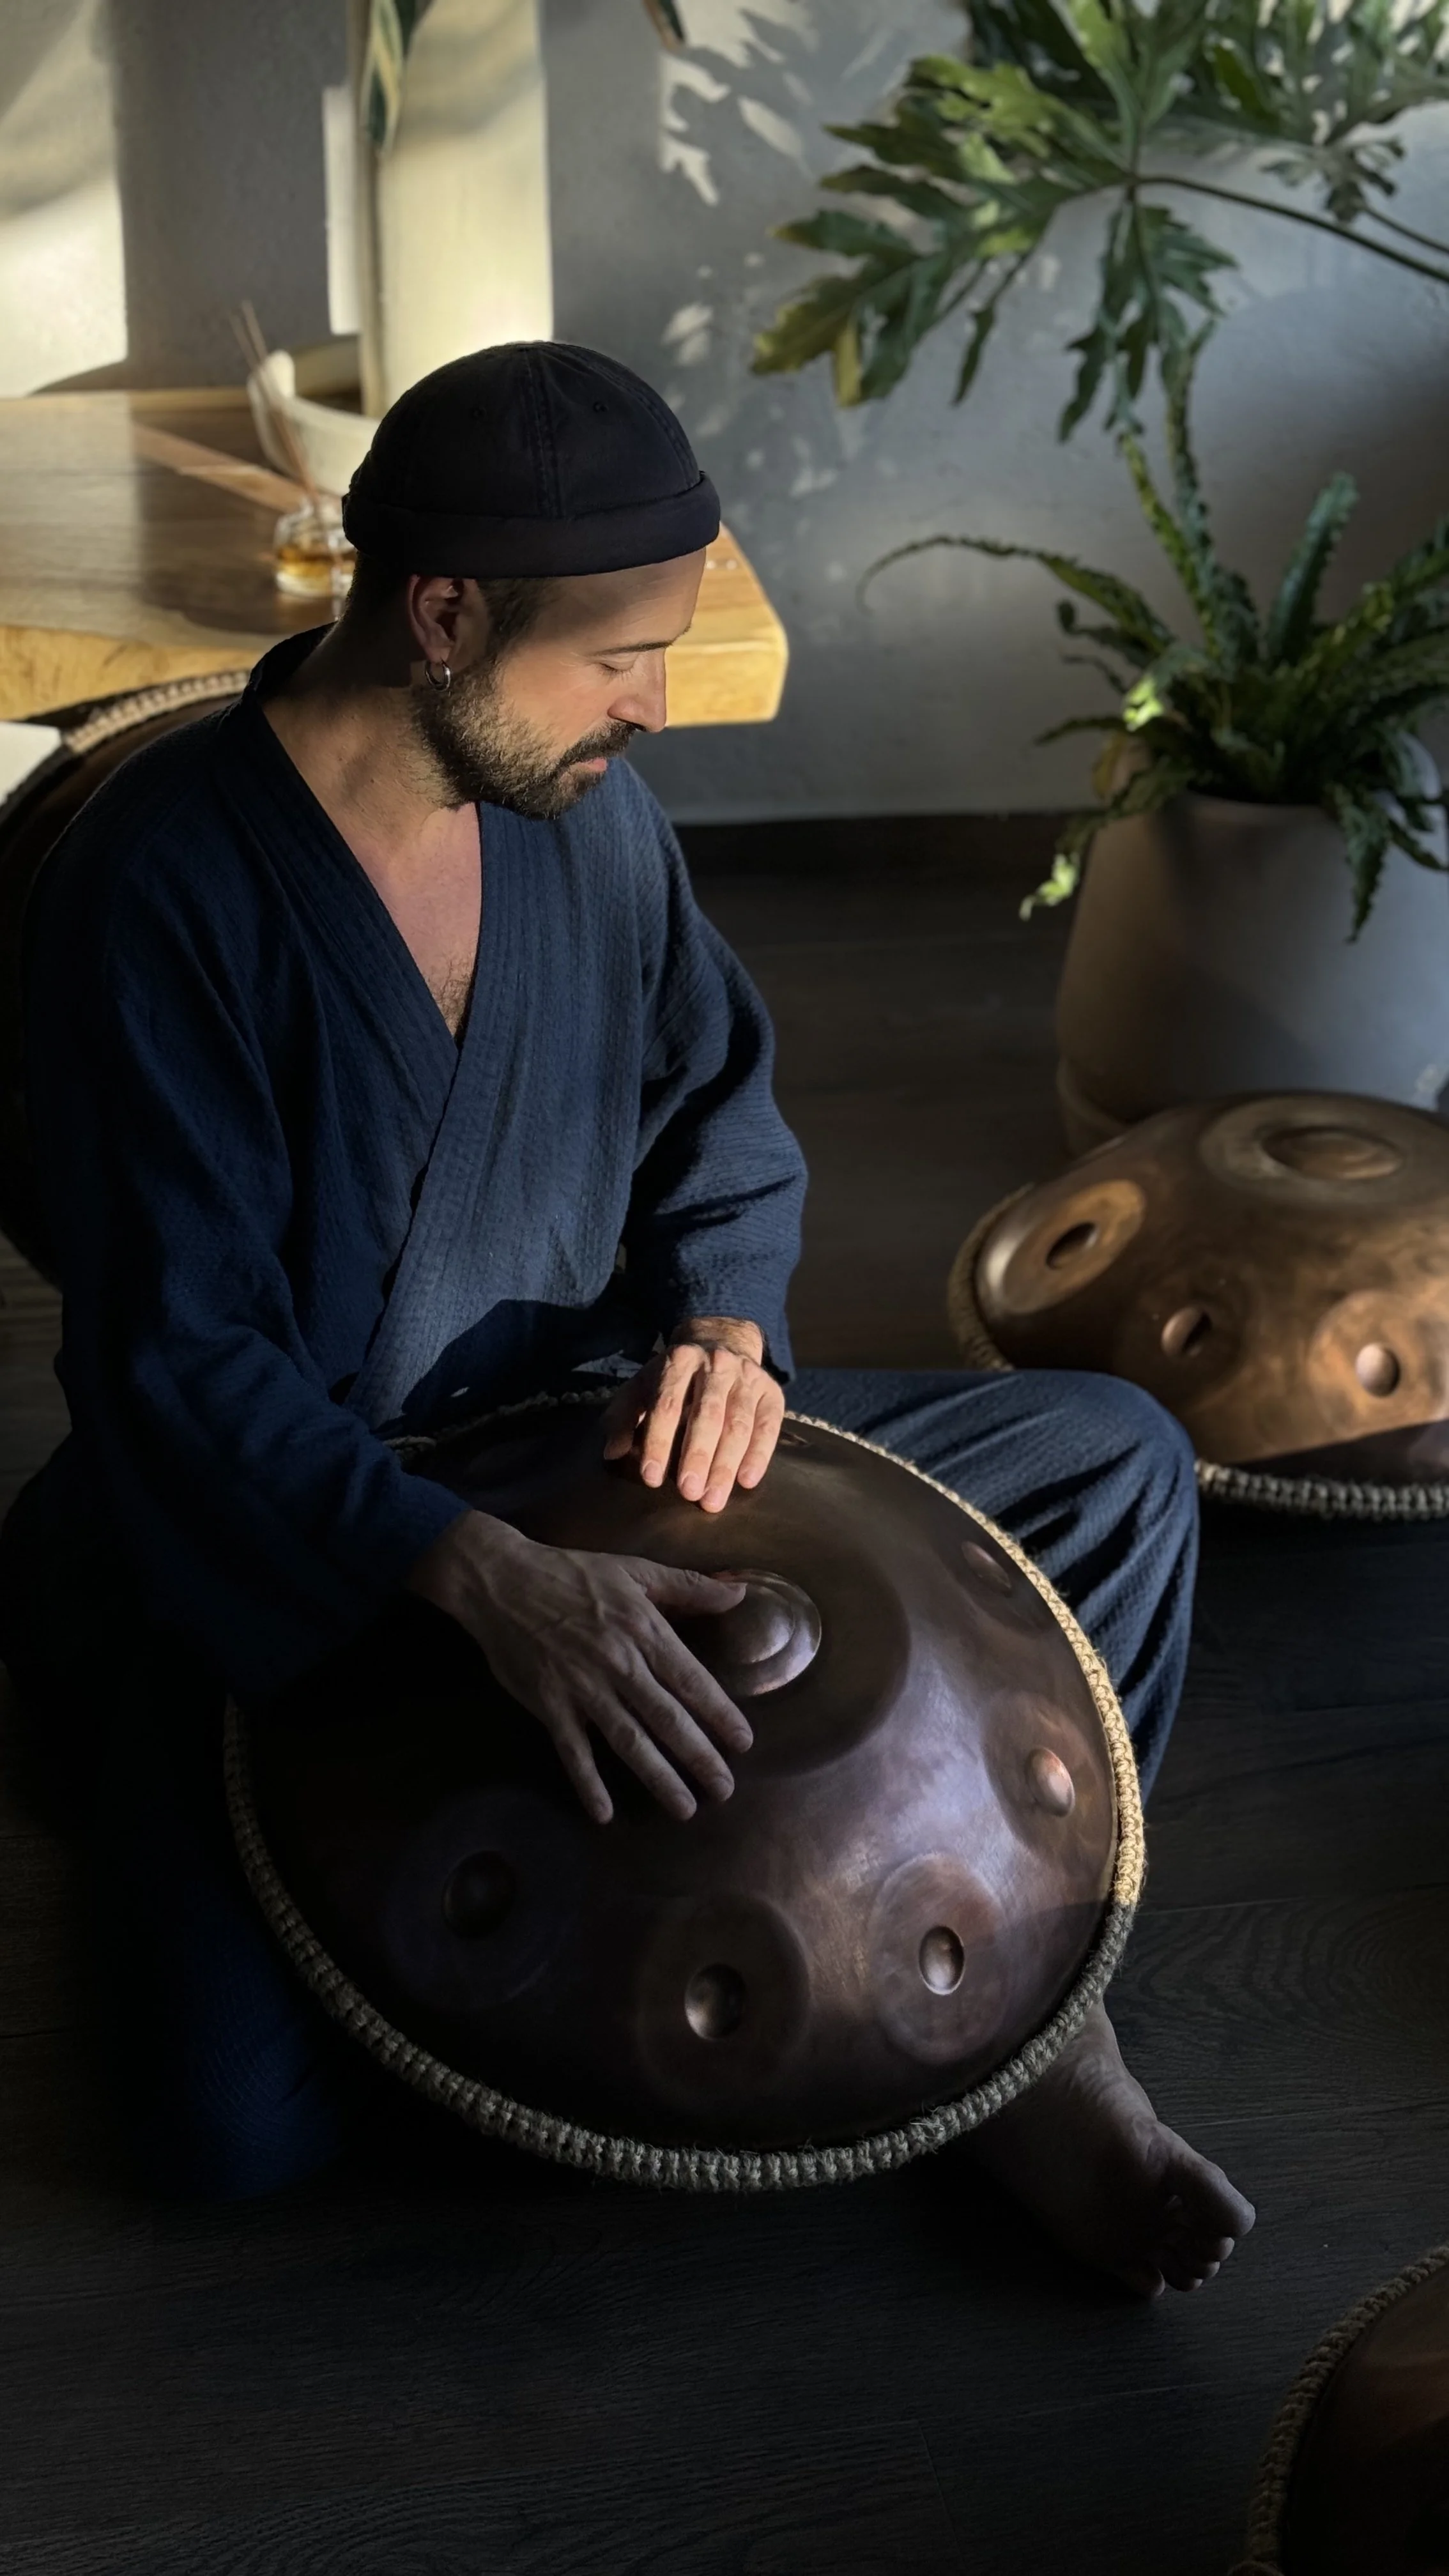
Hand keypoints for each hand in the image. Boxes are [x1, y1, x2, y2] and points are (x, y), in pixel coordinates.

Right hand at [407, 1514, 751, 1822]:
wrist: (501, 1580)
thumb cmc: (572, 1573)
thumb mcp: (635, 1570)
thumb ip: (690, 1586)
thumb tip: (740, 1592)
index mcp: (644, 1630)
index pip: (691, 1680)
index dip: (720, 1714)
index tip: (743, 1743)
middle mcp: (619, 1664)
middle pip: (667, 1719)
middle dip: (699, 1758)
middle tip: (724, 1790)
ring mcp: (582, 1687)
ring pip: (628, 1740)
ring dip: (658, 1777)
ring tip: (685, 1808)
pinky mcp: (548, 1703)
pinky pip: (572, 1750)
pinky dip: (588, 1782)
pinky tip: (604, 1813)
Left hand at [602, 1317, 784, 1510]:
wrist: (723, 1342)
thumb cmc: (676, 1377)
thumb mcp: (644, 1386)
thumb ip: (624, 1417)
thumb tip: (612, 1452)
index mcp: (678, 1362)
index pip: (667, 1405)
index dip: (658, 1442)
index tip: (651, 1478)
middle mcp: (716, 1365)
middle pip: (707, 1415)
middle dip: (697, 1456)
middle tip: (689, 1493)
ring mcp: (748, 1378)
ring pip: (738, 1424)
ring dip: (726, 1464)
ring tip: (714, 1499)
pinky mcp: (772, 1393)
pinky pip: (768, 1426)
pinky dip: (759, 1454)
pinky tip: (747, 1481)